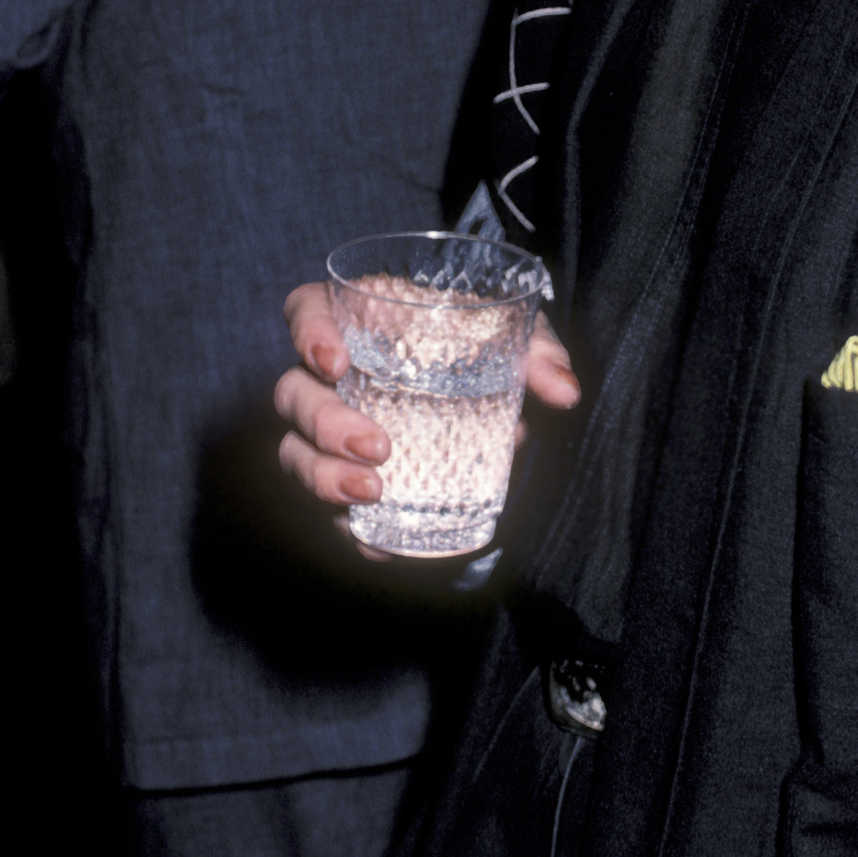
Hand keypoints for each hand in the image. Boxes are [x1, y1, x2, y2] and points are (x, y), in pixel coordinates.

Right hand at [273, 283, 581, 559]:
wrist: (486, 393)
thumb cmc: (484, 346)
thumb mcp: (514, 339)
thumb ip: (537, 354)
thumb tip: (563, 392)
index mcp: (359, 320)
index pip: (306, 310)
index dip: (307, 332)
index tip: (335, 361)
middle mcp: (331, 375)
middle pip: (293, 393)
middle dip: (325, 424)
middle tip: (379, 448)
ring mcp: (329, 430)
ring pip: (294, 452)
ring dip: (323, 477)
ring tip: (372, 494)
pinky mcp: (345, 476)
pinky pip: (327, 506)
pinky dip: (349, 528)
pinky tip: (378, 546)